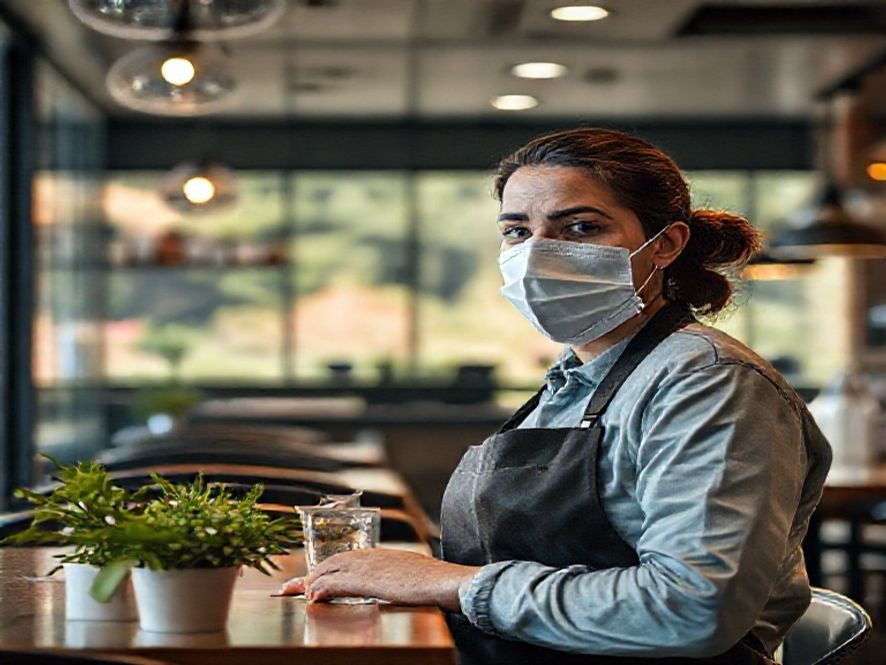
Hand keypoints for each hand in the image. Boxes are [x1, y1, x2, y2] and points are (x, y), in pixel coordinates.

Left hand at [278, 549, 478, 610]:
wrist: (445, 581)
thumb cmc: (435, 583)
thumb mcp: (411, 577)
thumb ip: (396, 579)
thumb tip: (392, 587)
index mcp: (380, 556)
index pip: (345, 560)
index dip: (326, 570)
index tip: (311, 579)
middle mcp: (370, 556)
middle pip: (331, 563)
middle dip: (309, 575)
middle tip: (289, 588)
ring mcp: (367, 566)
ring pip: (329, 570)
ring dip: (309, 582)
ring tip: (292, 593)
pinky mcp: (366, 580)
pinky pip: (335, 583)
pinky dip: (320, 589)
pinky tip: (310, 598)